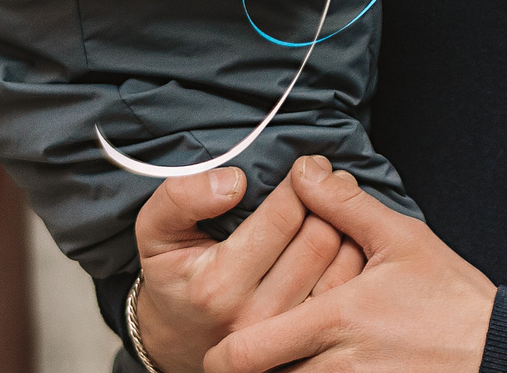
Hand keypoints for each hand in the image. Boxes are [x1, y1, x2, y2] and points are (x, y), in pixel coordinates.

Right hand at [133, 169, 349, 372]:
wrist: (177, 338)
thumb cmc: (172, 274)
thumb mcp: (154, 230)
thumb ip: (181, 197)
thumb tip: (233, 182)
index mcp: (218, 284)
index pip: (284, 217)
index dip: (302, 182)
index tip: (309, 165)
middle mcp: (255, 315)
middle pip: (319, 240)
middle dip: (331, 201)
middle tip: (332, 180)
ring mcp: (283, 333)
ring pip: (340, 267)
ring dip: (347, 228)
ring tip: (339, 206)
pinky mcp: (303, 342)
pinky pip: (344, 292)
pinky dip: (351, 260)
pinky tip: (343, 240)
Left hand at [207, 159, 495, 372]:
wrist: (498, 351)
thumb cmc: (451, 297)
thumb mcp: (402, 240)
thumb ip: (345, 207)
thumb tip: (303, 171)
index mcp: (336, 320)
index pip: (247, 353)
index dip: (222, 357)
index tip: (218, 348)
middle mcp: (337, 368)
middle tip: (235, 361)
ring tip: (279, 364)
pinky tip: (317, 370)